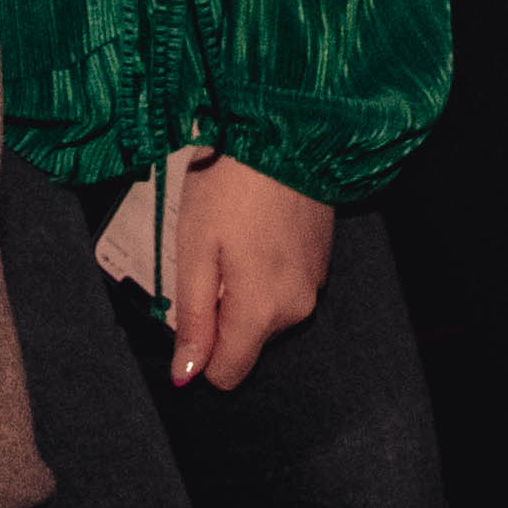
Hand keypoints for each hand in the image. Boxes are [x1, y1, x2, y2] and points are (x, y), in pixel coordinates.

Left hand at [167, 151, 335, 388]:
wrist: (283, 131)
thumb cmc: (228, 186)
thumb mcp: (194, 250)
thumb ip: (192, 318)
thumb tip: (185, 376)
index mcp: (262, 311)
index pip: (228, 373)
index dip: (199, 351)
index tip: (188, 306)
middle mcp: (296, 308)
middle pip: (246, 341)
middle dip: (220, 313)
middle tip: (207, 257)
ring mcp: (314, 284)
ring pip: (265, 315)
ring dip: (242, 290)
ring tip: (231, 238)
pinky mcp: (322, 262)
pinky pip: (284, 288)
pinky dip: (264, 272)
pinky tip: (254, 230)